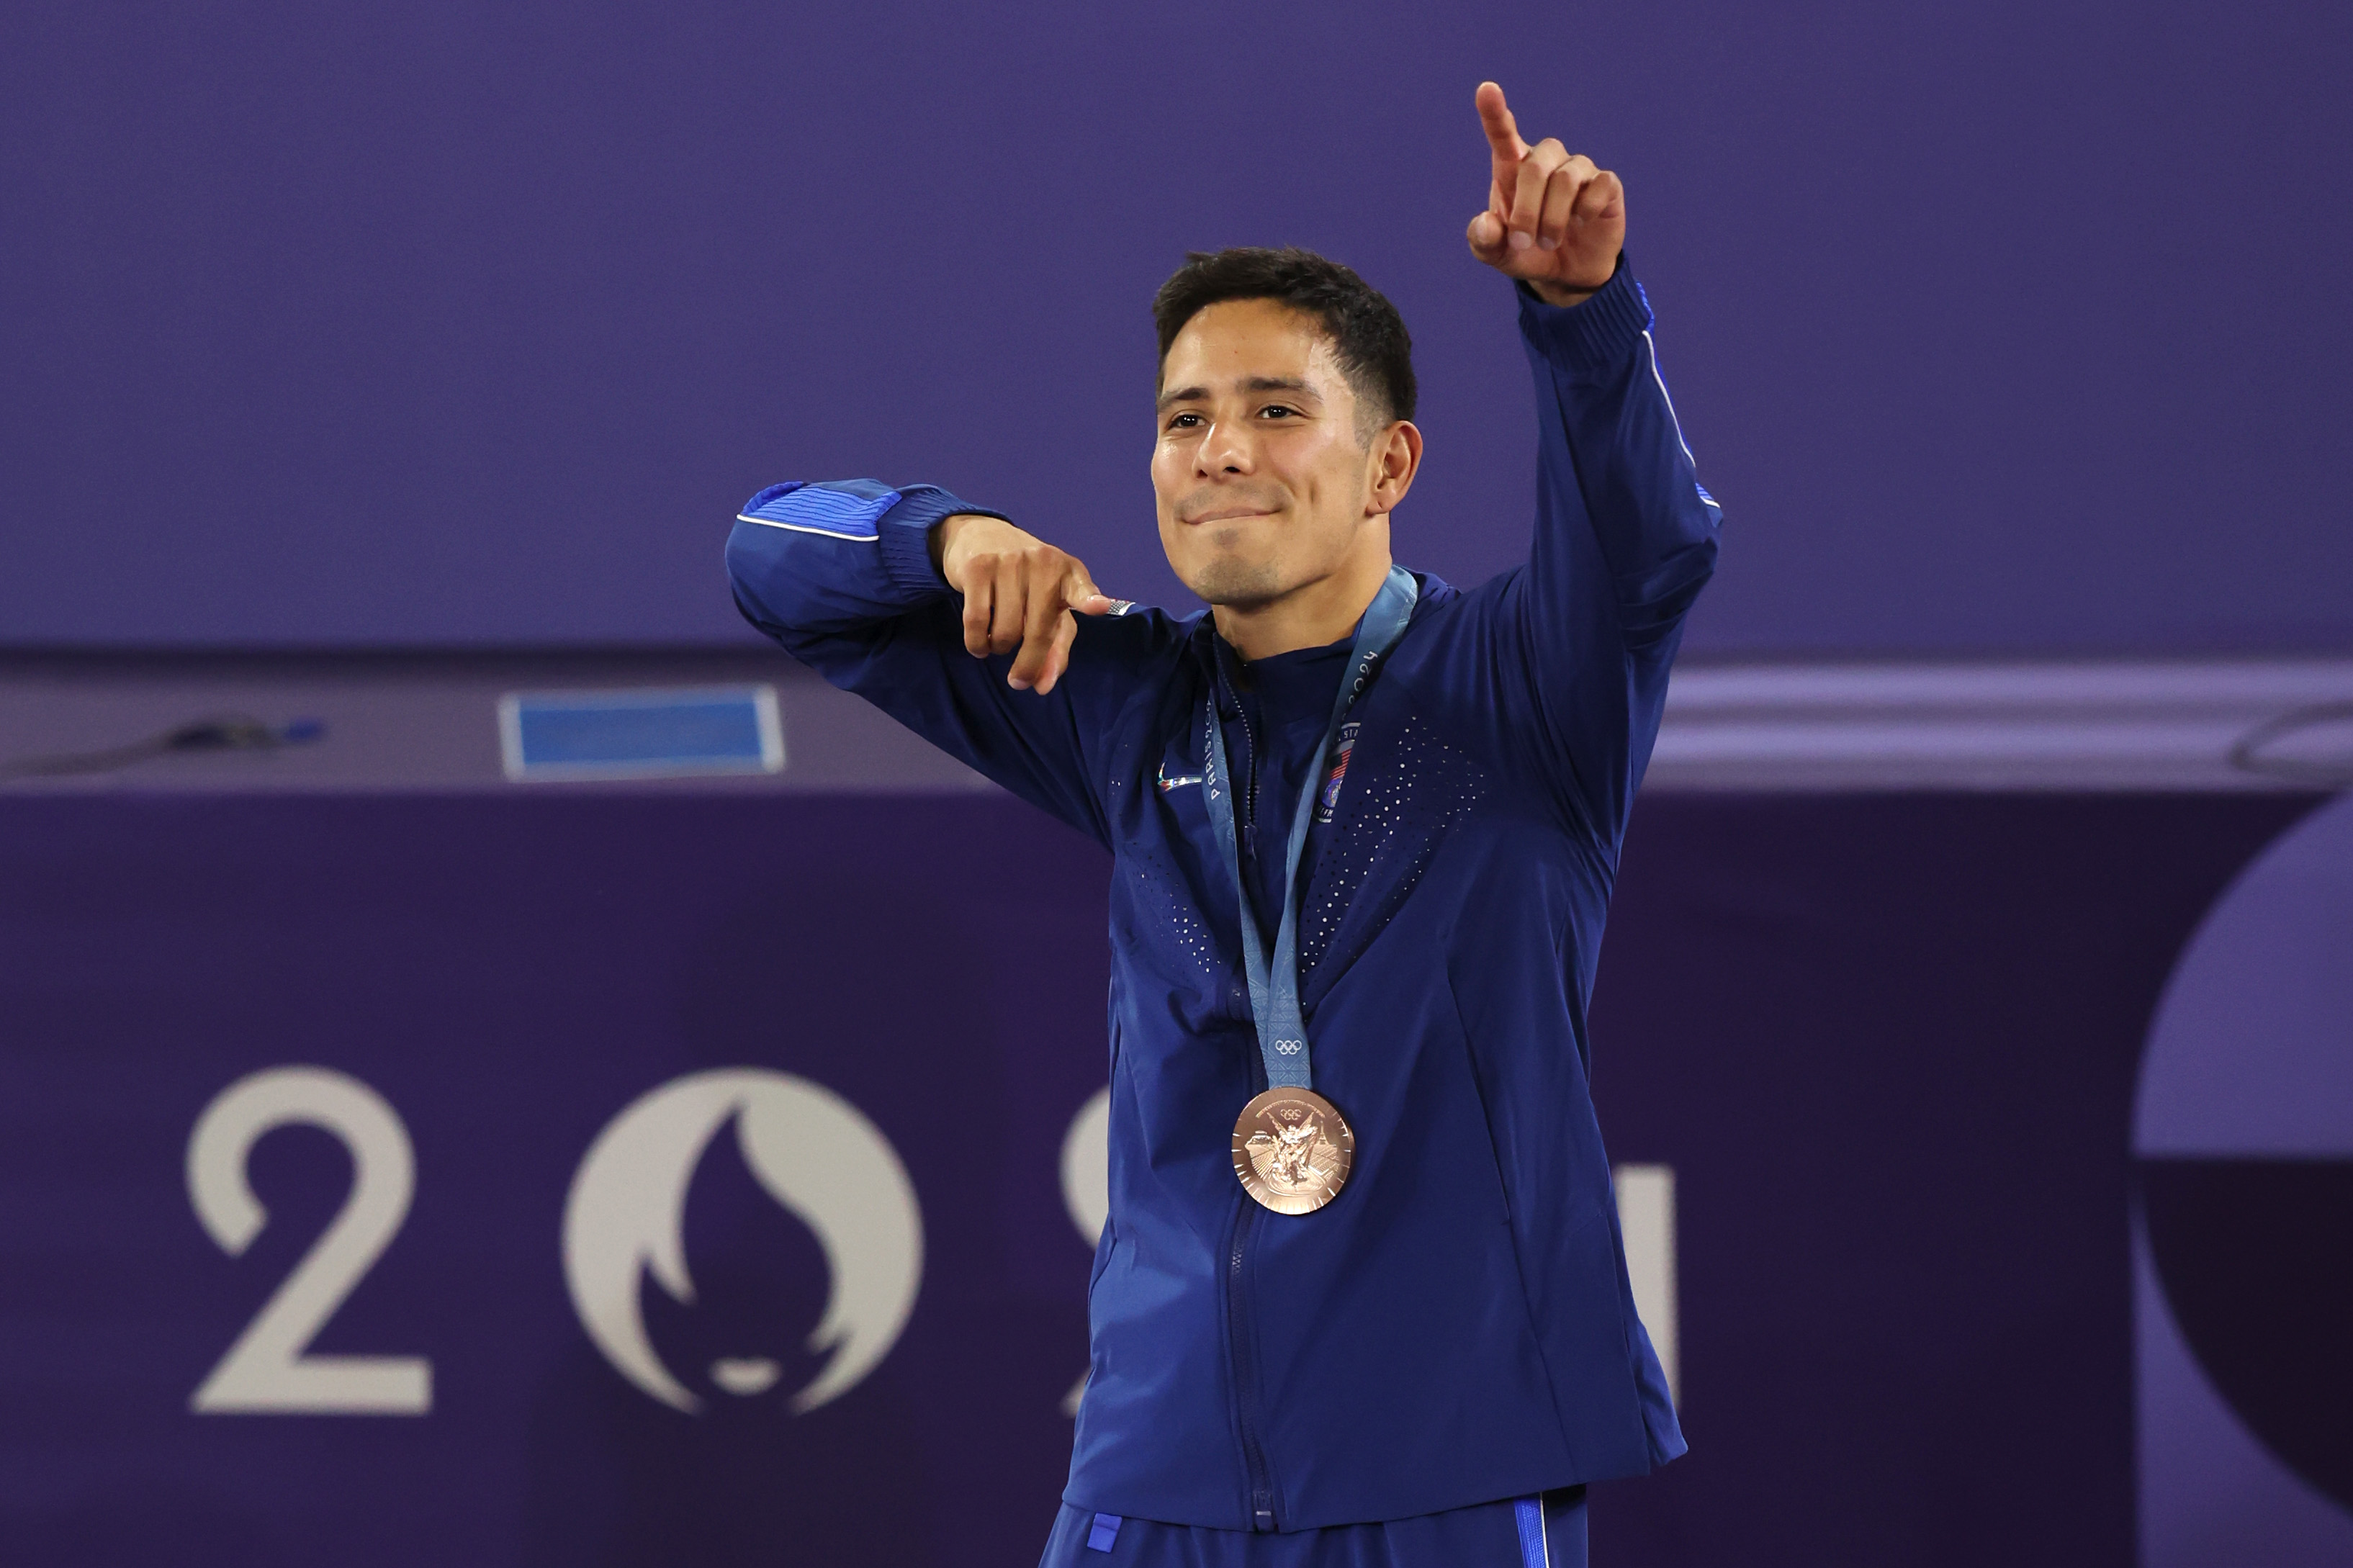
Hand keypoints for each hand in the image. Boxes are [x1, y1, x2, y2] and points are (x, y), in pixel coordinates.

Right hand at [932, 514, 1117, 694]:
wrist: (982, 535)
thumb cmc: (1026, 581)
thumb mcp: (1049, 605)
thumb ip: (1055, 646)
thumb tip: (1042, 687)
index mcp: (1069, 572)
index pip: (1081, 588)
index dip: (1089, 599)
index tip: (1099, 606)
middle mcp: (1043, 563)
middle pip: (1037, 631)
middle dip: (1028, 665)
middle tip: (1019, 681)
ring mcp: (1009, 562)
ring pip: (1005, 631)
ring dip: (999, 649)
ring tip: (1000, 642)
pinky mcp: (978, 567)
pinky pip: (976, 621)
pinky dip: (977, 643)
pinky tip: (980, 645)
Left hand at [1464, 81, 1625, 305]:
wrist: (1568, 273)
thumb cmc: (1528, 253)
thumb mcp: (1499, 255)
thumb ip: (1484, 242)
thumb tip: (1487, 224)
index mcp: (1512, 169)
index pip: (1503, 134)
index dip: (1494, 112)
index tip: (1486, 90)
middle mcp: (1546, 161)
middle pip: (1535, 166)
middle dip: (1526, 209)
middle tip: (1522, 241)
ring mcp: (1578, 169)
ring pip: (1565, 179)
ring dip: (1552, 218)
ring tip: (1548, 243)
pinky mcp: (1606, 184)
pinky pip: (1598, 186)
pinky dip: (1586, 210)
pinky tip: (1581, 223)